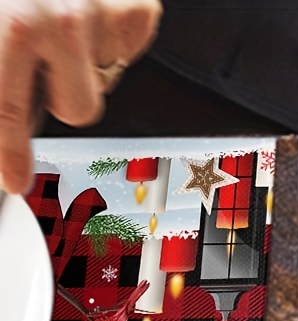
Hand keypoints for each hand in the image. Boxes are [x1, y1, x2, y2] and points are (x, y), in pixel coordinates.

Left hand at [0, 0, 160, 194]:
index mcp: (10, 22)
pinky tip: (90, 7)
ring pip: (107, 76)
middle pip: (79, 109)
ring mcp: (102, 13)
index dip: (8, 152)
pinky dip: (112, 31)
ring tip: (63, 19)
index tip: (11, 178)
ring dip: (85, 54)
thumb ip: (1, 78)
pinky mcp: (136, 6)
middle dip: (61, 91)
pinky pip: (130, 46)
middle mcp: (58, 20)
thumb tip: (1, 138)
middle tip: (44, 60)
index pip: (7, 111)